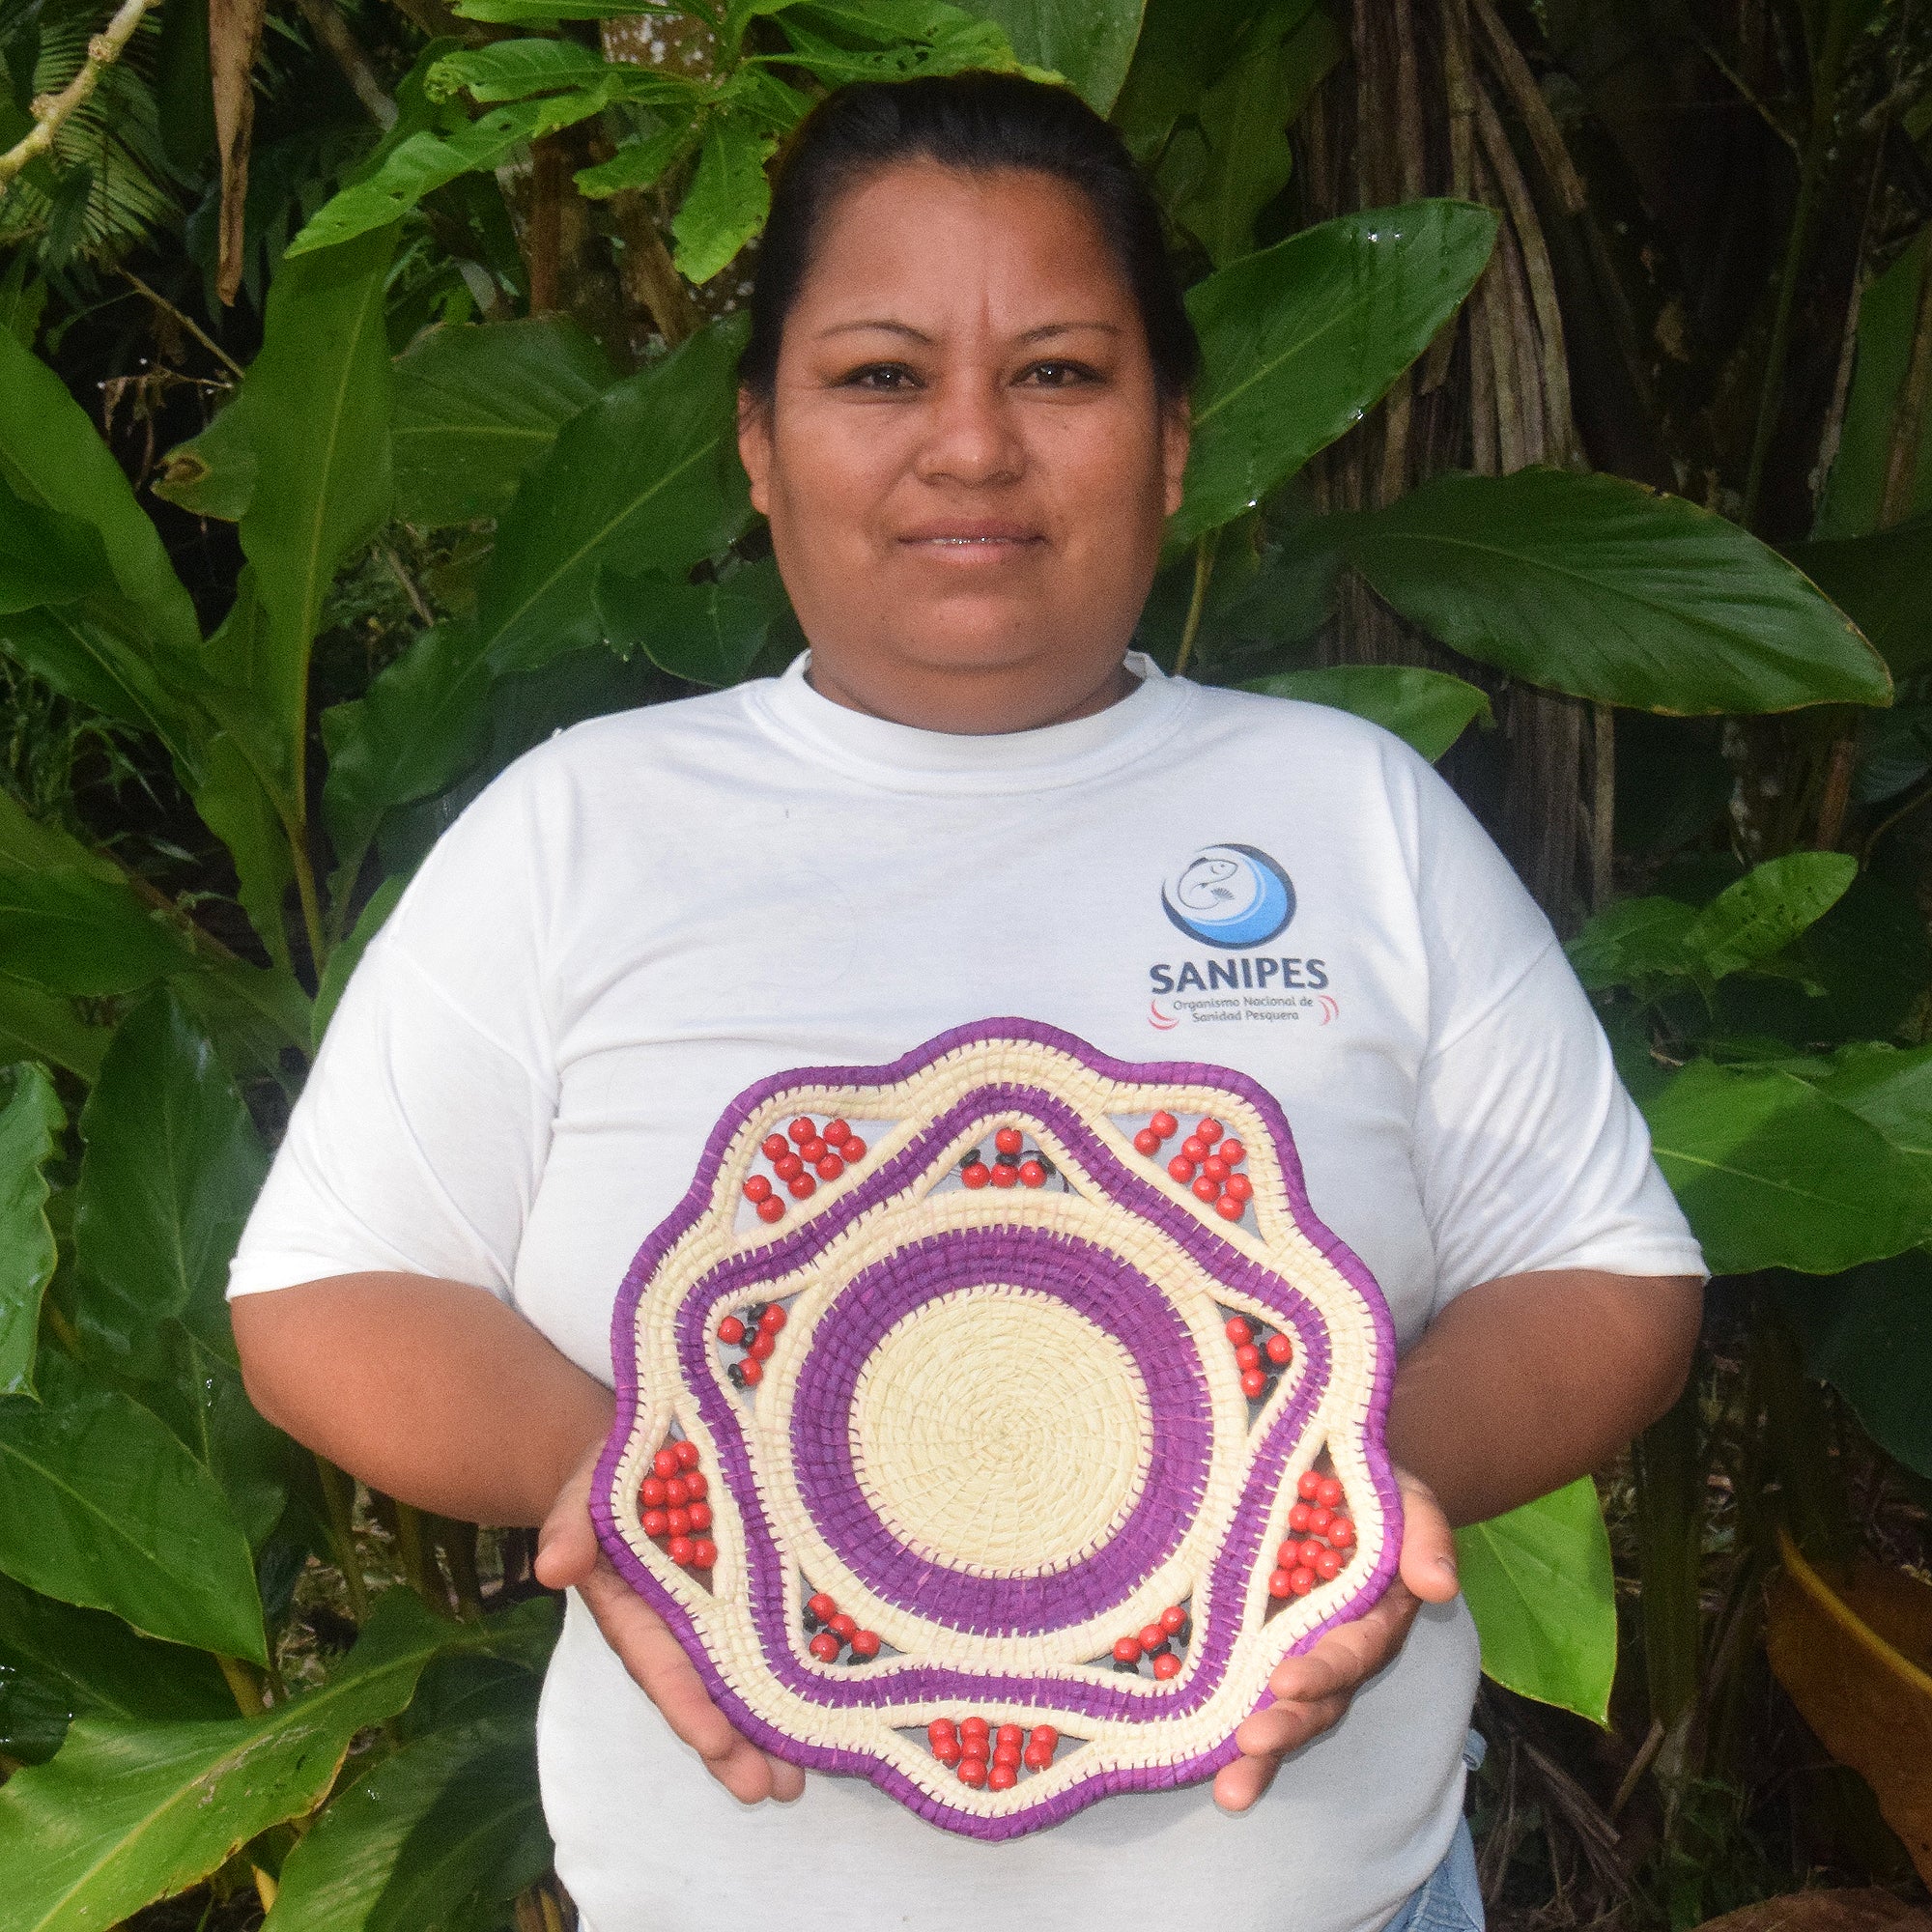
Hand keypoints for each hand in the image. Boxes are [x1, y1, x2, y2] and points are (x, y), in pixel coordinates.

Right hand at [535, 1443, 804, 1803]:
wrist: (639, 1453)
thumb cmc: (604, 1479)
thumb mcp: (581, 1497)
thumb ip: (570, 1530)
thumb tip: (554, 1566)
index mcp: (636, 1614)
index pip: (662, 1667)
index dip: (688, 1705)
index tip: (715, 1742)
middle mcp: (680, 1627)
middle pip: (710, 1694)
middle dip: (737, 1746)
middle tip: (774, 1790)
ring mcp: (720, 1614)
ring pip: (746, 1681)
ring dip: (770, 1731)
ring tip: (798, 1782)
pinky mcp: (755, 1590)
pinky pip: (777, 1638)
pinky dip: (801, 1675)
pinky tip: (832, 1711)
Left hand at [1214, 1468, 1458, 1810]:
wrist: (1325, 1467)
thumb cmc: (1370, 1486)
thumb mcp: (1405, 1497)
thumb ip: (1425, 1535)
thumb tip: (1438, 1585)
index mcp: (1372, 1616)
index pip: (1351, 1652)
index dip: (1323, 1671)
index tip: (1287, 1682)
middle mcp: (1333, 1644)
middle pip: (1316, 1699)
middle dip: (1287, 1726)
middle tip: (1251, 1742)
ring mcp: (1290, 1647)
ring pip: (1281, 1710)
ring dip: (1260, 1751)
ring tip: (1232, 1789)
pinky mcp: (1248, 1638)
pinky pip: (1235, 1685)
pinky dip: (1218, 1724)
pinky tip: (1198, 1762)